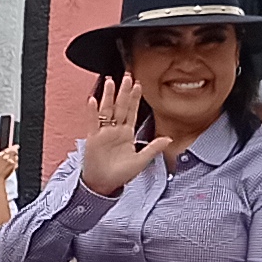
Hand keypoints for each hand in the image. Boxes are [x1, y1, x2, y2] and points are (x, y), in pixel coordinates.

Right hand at [76, 77, 160, 195]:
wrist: (104, 184)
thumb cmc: (120, 174)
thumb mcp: (141, 161)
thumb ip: (153, 148)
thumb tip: (169, 139)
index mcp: (127, 133)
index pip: (132, 112)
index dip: (135, 98)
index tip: (139, 85)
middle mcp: (115, 130)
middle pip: (120, 107)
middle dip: (124, 92)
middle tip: (127, 76)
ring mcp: (103, 133)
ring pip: (106, 110)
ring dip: (108, 96)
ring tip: (110, 82)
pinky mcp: (93, 138)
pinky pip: (92, 122)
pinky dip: (92, 112)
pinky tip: (93, 100)